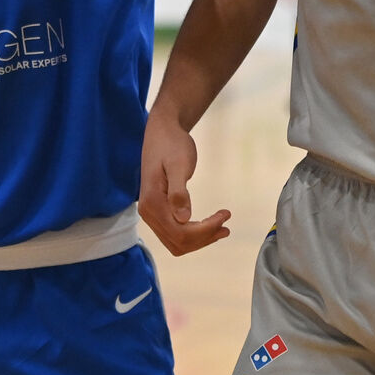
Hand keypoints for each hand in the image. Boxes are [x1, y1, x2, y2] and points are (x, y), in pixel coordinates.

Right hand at [139, 107, 230, 255]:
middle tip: (227, 223)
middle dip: (205, 237)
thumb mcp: (179, 165)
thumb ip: (179, 192)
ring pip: (176, 241)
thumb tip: (184, 219)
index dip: (205, 231)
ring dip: (201, 239)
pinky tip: (210, 226)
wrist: (162, 132)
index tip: (225, 215)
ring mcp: (151, 213)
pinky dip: (194, 233)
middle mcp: (147, 213)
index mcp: (152, 203)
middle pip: (178, 242)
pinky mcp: (158, 211)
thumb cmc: (172, 144)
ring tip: (224, 228)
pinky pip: (175, 232)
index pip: (180, 232)